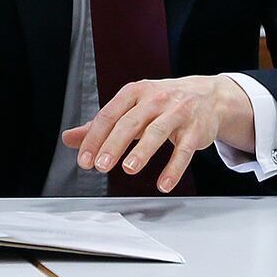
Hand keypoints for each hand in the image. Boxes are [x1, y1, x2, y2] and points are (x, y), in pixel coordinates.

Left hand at [62, 75, 253, 192]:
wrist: (207, 95)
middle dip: (113, 145)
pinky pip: (184, 150)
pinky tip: (163, 184)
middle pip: (130, 122)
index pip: (108, 115)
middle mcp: (154, 99)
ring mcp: (177, 112)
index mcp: (133, 92)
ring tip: (128, 169)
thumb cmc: (162, 103)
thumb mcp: (130, 107)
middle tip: (100, 165)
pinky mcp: (196, 129)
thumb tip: (68, 139)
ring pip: (157, 132)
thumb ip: (100, 124)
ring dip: (142, 152)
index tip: (84, 160)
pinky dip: (174, 168)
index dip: (94, 138)